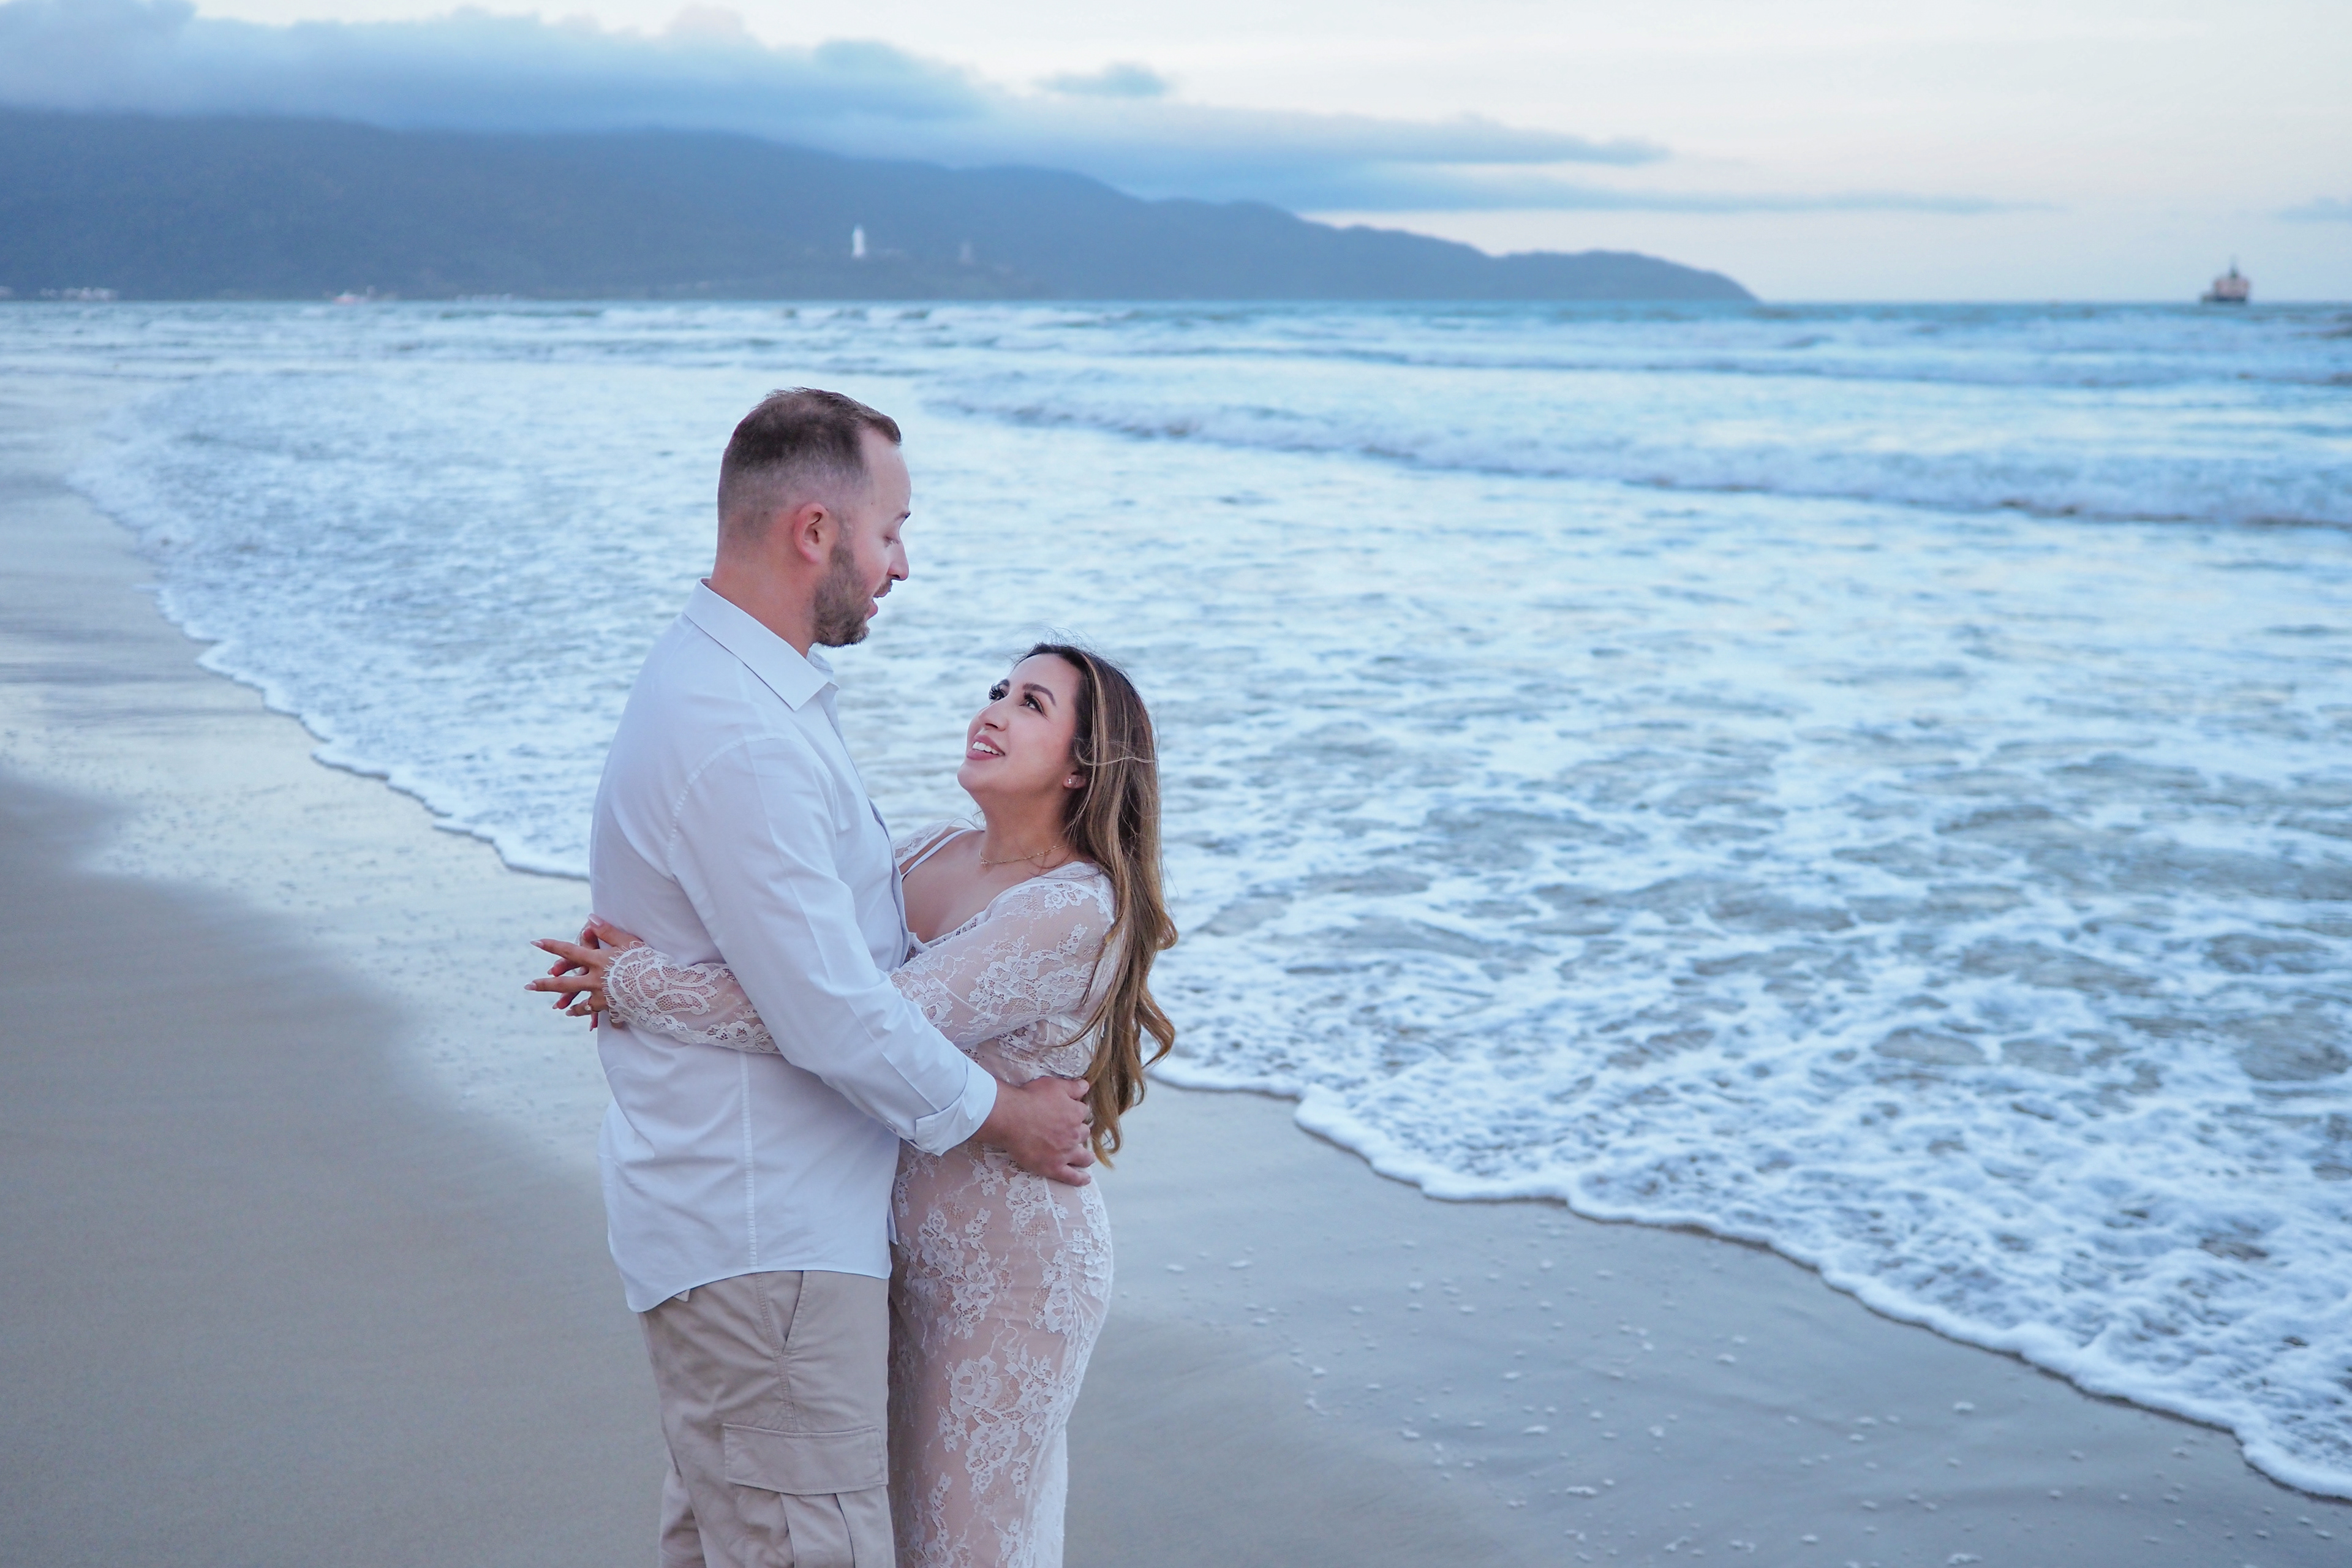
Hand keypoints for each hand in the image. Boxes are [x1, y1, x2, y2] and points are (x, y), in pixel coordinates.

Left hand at [527, 916, 643, 1018]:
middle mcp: (595, 979)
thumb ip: (607, 931)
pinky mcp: (612, 1007)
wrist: (659, 988)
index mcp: (597, 960)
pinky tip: (585, 1019)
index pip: (570, 951)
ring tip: (558, 1007)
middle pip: (565, 983)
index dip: (552, 946)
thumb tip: (589, 919)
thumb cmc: (646, 961)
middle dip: (545, 984)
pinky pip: (597, 1013)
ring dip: (568, 1004)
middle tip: (528, 985)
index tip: (535, 943)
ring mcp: (602, 996)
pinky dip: (590, 1015)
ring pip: (579, 1002)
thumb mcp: (628, 941)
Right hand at [975, 1076, 1095, 1186]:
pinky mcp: (1054, 1167)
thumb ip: (1073, 1087)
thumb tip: (1086, 1086)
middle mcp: (1074, 1134)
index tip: (1069, 1112)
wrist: (1011, 1118)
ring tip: (1086, 1158)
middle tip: (1068, 1132)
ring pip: (1083, 1156)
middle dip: (1078, 1132)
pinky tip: (1085, 1179)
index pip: (1083, 1112)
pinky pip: (1072, 1177)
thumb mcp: (1054, 1085)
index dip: (1076, 1111)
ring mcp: (1065, 1153)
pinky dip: (1080, 1179)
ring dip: (1086, 1157)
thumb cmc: (1030, 1098)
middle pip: (1082, 1134)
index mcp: (1075, 1113)